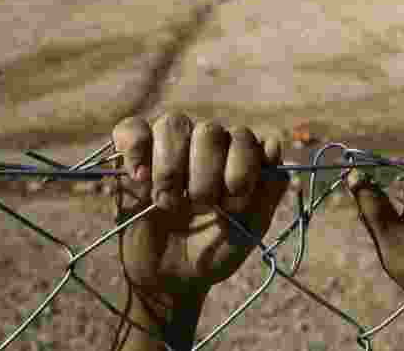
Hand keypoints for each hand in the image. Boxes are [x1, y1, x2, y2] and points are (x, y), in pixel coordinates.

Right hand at [112, 112, 287, 349]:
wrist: (167, 280)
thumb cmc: (211, 252)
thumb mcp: (246, 232)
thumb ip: (267, 192)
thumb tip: (273, 144)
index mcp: (235, 158)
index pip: (243, 137)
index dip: (240, 169)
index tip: (231, 204)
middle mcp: (203, 145)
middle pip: (210, 130)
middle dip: (206, 172)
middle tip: (199, 205)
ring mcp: (167, 146)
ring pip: (173, 124)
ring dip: (171, 166)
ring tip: (167, 202)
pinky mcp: (131, 155)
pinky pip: (132, 129)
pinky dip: (135, 149)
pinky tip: (140, 179)